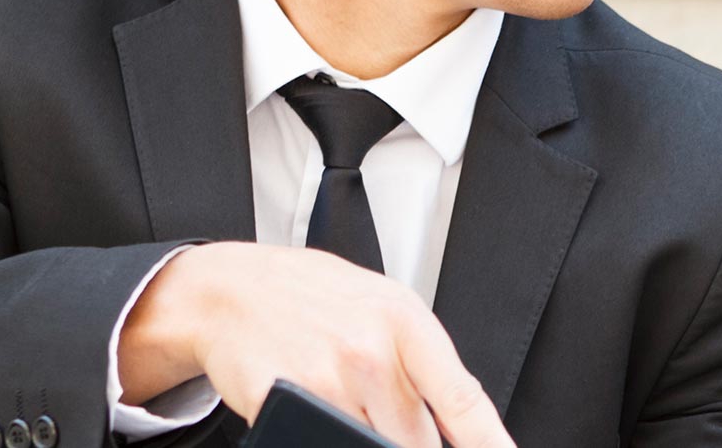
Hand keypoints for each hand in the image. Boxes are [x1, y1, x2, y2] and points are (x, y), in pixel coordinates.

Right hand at [119, 242, 514, 447]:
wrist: (233, 290)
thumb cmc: (312, 295)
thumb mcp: (383, 304)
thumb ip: (421, 358)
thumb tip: (458, 419)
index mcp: (404, 321)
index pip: (462, 399)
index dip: (489, 441)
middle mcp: (370, 353)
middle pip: (418, 440)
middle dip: (413, 442)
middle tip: (386, 414)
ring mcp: (327, 383)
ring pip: (374, 446)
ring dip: (370, 437)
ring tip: (350, 403)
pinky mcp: (285, 406)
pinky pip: (323, 443)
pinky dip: (329, 437)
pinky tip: (322, 410)